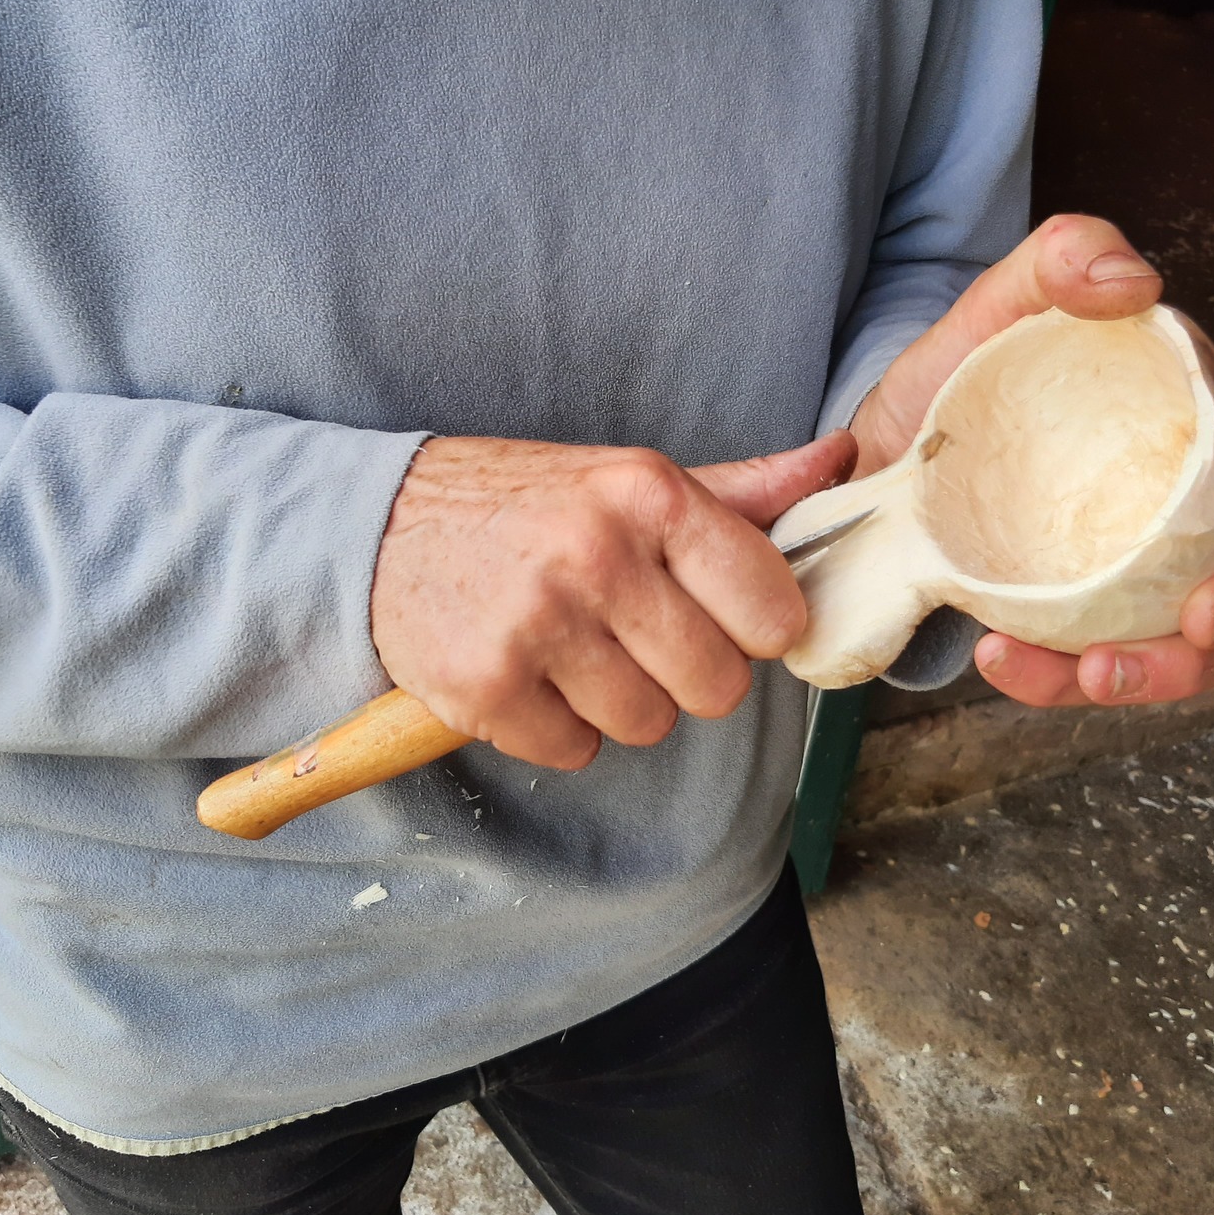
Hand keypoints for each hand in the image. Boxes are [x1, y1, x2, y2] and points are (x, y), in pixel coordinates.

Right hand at [370, 432, 858, 766]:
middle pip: (717, 687)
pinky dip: (554, 728)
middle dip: (682, 674)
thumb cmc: (522, 505)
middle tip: (628, 635)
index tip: (714, 615)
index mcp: (650, 493)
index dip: (751, 628)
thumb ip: (739, 491)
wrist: (374, 526)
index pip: (773, 611)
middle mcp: (598, 554)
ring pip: (647, 725)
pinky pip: (575, 751)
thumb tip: (839, 464)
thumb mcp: (627, 481)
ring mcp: (540, 623)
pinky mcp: (488, 686)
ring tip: (567, 648)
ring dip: (614, 703)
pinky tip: (524, 673)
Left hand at [851, 214, 1213, 707]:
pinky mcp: (1111, 627)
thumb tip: (1131, 281)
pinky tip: (1008, 661)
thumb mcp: (1004, 305)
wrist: (891, 463)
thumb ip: (1065, 256)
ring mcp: (1172, 575)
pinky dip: (1066, 681)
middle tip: (1204, 620)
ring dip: (1174, 672)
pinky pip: (1116, 668)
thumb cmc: (972, 382)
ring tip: (1098, 671)